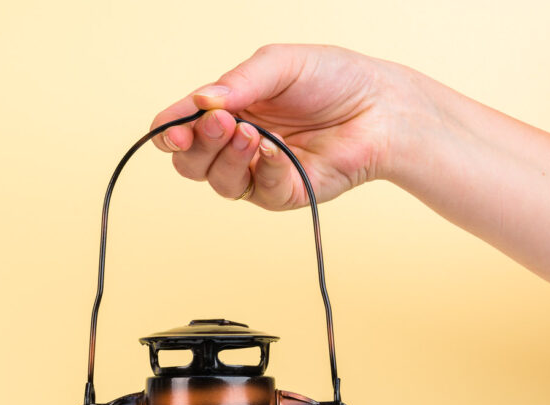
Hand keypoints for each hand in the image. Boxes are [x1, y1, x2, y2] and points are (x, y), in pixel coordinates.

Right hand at [150, 44, 400, 209]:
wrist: (379, 106)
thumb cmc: (333, 79)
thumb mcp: (279, 65)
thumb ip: (238, 82)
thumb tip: (199, 102)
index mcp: (226, 112)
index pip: (181, 129)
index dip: (170, 132)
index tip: (174, 128)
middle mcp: (235, 147)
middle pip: (190, 164)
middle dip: (197, 145)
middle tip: (220, 122)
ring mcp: (256, 174)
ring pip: (217, 182)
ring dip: (227, 157)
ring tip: (251, 132)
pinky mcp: (281, 194)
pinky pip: (257, 190)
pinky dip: (262, 168)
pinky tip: (274, 148)